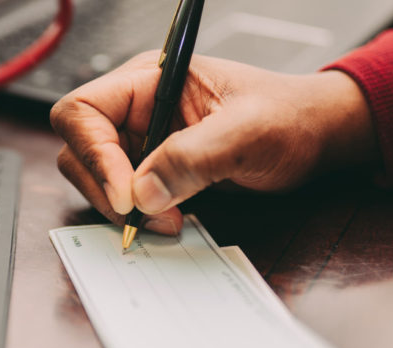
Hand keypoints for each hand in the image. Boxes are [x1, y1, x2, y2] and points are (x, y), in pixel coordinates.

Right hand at [50, 51, 375, 234]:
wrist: (312, 137)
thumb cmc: (288, 117)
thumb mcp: (248, 132)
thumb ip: (193, 157)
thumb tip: (141, 194)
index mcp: (149, 80)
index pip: (84, 110)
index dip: (93, 152)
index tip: (127, 193)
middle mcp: (137, 108)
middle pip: (80, 147)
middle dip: (105, 187)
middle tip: (145, 216)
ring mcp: (142, 139)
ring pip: (96, 176)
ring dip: (121, 206)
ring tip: (167, 221)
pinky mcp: (153, 168)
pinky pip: (124, 194)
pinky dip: (136, 214)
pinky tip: (169, 219)